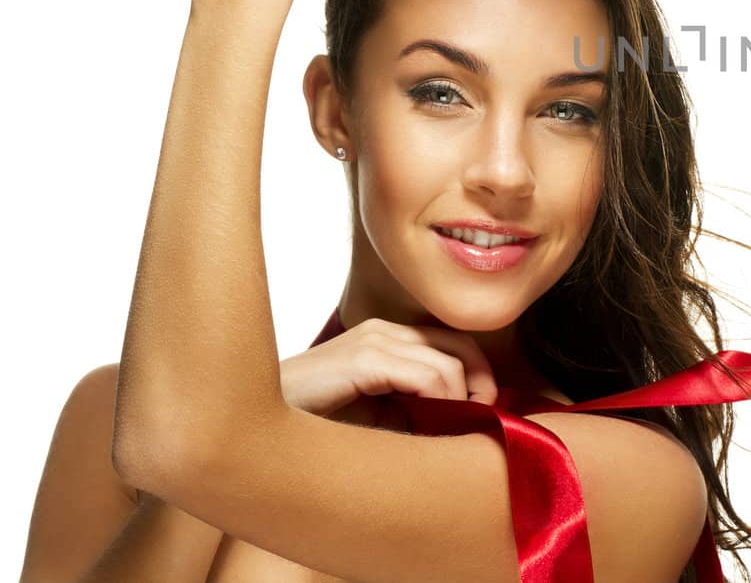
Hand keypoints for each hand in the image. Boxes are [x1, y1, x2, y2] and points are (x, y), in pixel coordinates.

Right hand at [279, 317, 500, 417]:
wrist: (254, 428)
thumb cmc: (316, 427)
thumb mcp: (378, 418)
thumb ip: (416, 411)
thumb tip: (465, 423)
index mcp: (388, 340)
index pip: (455, 346)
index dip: (479, 378)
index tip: (484, 415)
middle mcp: (384, 331)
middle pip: (461, 348)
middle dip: (481, 385)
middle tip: (482, 421)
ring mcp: (373, 340)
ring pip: (448, 364)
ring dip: (461, 401)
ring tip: (452, 432)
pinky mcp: (363, 358)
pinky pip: (427, 375)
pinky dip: (443, 401)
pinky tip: (431, 427)